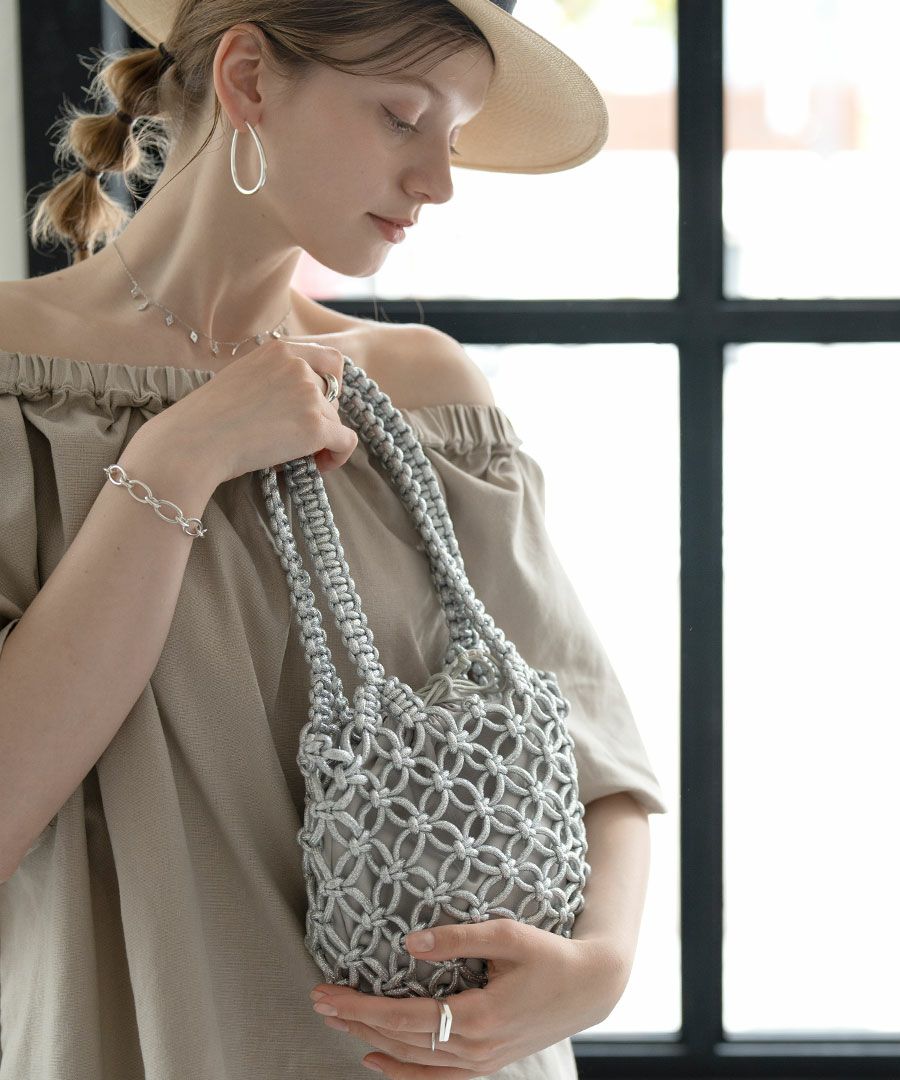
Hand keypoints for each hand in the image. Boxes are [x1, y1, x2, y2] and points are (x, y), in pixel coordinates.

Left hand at [308, 919, 627, 1077]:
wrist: (591, 988)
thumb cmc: (550, 954)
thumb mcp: (508, 934)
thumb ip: (457, 938)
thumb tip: (408, 943)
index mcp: (478, 1016)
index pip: (404, 1017)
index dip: (362, 1006)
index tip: (328, 991)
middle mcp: (476, 1047)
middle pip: (401, 1040)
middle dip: (356, 1020)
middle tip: (319, 1001)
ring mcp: (482, 1060)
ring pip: (415, 1060)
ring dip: (372, 1041)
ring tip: (338, 1022)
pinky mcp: (488, 1062)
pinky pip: (437, 1077)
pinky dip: (403, 1072)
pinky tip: (377, 1060)